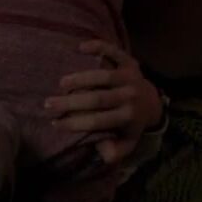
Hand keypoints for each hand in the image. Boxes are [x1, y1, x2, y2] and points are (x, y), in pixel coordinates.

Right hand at [44, 40, 164, 163]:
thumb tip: (104, 154)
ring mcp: (130, 76)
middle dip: (71, 102)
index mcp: (128, 117)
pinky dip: (98, 47)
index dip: (76, 123)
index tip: (56, 124)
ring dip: (80, 78)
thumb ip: (116, 151)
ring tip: (61, 84)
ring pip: (103, 76)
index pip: (98, 121)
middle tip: (49, 104)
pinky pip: (114, 51)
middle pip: (97, 99)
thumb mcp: (127, 142)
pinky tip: (79, 47)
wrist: (152, 101)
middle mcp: (130, 96)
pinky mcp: (129, 61)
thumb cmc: (131, 124)